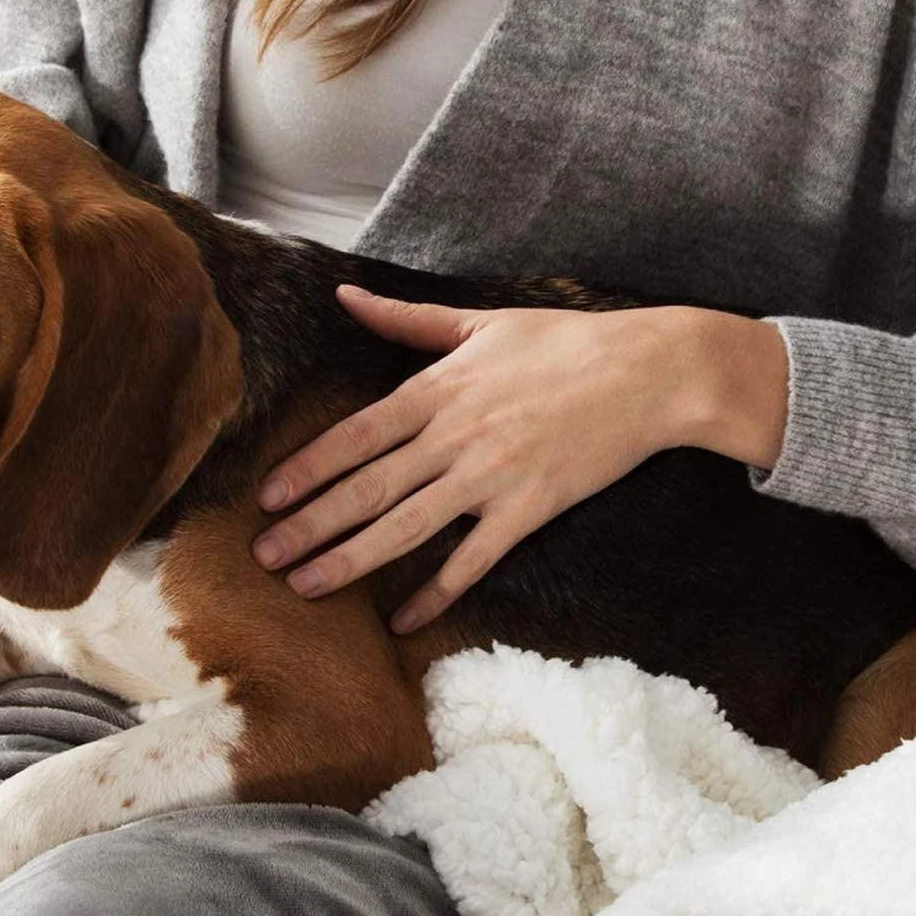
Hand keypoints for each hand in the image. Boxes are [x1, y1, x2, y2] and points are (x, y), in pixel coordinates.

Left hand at [251, 286, 788, 631]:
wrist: (652, 370)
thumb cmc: (564, 342)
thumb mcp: (479, 320)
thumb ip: (405, 319)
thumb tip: (345, 295)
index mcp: (438, 389)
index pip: (354, 436)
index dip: (307, 468)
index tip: (266, 497)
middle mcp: (455, 436)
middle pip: (367, 488)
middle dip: (310, 525)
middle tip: (263, 556)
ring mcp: (492, 476)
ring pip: (406, 527)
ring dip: (351, 560)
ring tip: (305, 586)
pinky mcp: (530, 509)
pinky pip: (473, 560)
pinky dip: (436, 592)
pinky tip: (401, 620)